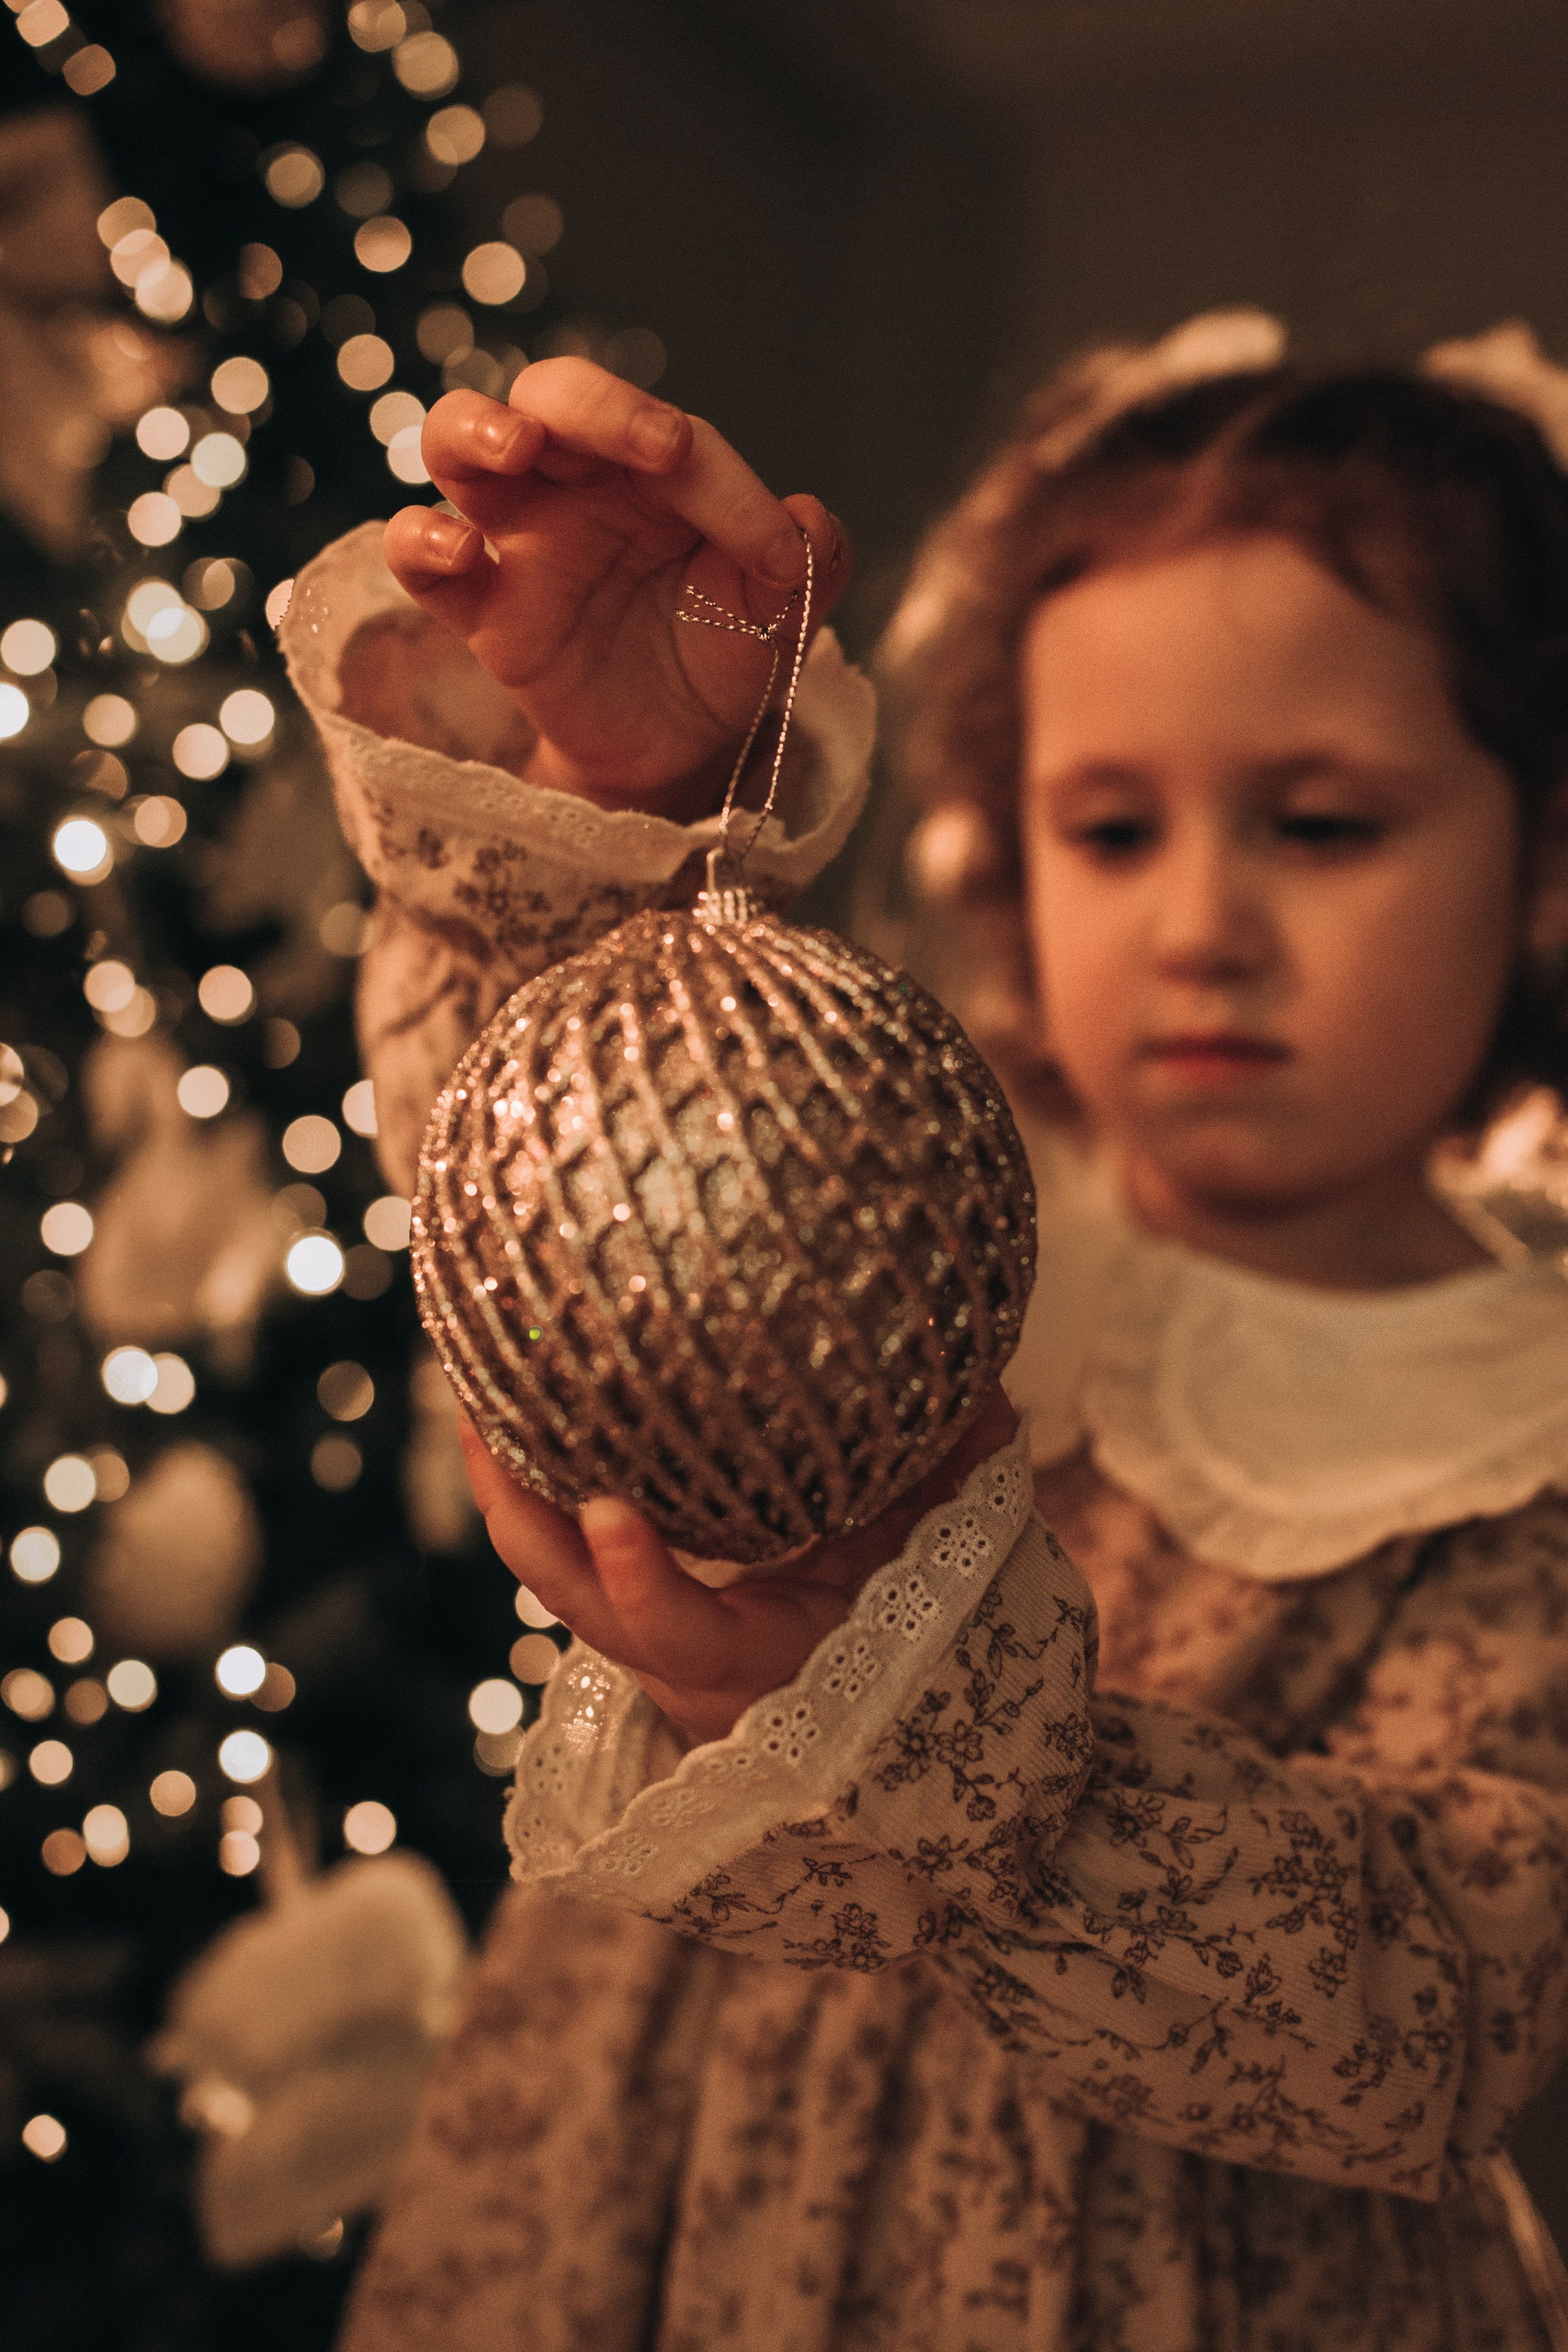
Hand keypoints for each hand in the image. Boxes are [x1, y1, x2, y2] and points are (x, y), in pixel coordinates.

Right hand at [383, 359, 851, 821]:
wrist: (683, 747)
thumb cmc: (723, 654)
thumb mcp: (782, 612)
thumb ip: (808, 563)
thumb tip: (809, 521)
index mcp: (652, 468)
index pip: (665, 436)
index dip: (719, 480)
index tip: (772, 551)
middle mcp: (577, 484)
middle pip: (549, 397)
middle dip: (593, 403)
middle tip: (654, 444)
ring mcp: (520, 538)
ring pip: (460, 443)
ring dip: (476, 429)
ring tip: (514, 447)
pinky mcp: (482, 608)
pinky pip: (417, 558)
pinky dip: (419, 541)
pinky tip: (456, 551)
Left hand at [459, 1385, 1017, 1747]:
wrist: (885, 1736)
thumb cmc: (913, 1651)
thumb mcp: (942, 1584)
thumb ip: (956, 1488)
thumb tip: (979, 1389)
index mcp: (747, 1668)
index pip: (678, 1636)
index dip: (640, 1580)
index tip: (612, 1511)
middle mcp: (678, 1656)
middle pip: (567, 1593)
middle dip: (518, 1506)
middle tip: (483, 1408)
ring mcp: (641, 1630)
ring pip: (546, 1559)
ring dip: (506, 1472)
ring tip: (479, 1365)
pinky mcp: (625, 1603)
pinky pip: (560, 1532)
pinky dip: (533, 1468)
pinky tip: (513, 1386)